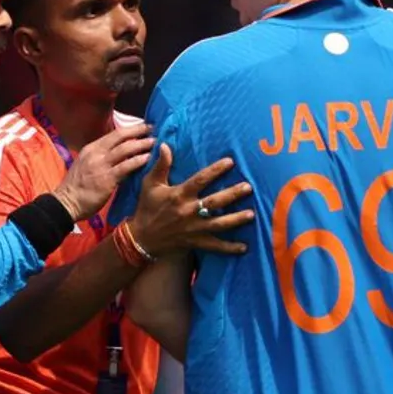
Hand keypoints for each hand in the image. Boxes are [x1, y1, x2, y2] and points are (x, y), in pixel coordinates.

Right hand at [50, 123, 153, 220]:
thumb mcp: (86, 165)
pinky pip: (126, 166)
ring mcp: (101, 165)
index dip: (130, 129)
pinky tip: (148, 159)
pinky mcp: (107, 179)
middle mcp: (96, 153)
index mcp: (91, 149)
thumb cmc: (77, 187)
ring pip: (125, 149)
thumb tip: (119, 155)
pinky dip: (138, 161)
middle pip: (121, 136)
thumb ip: (101, 158)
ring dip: (142, 144)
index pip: (113, 134)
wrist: (66, 203)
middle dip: (139, 130)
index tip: (143, 127)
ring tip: (155, 143)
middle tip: (153, 129)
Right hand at [130, 144, 254, 256]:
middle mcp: (188, 211)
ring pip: (219, 224)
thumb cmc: (147, 208)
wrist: (141, 237)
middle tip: (248, 187)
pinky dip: (229, 248)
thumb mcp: (150, 184)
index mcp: (179, 195)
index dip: (216, 170)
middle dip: (232, 194)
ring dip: (236, 219)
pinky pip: (214, 246)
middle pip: (215, 202)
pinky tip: (244, 247)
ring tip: (251, 214)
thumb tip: (165, 145)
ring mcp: (193, 228)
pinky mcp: (195, 242)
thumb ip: (161, 165)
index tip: (230, 162)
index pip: (200, 180)